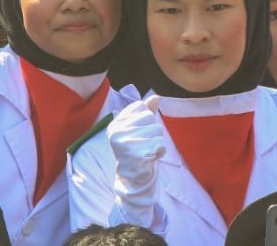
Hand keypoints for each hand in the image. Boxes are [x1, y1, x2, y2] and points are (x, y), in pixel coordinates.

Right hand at [109, 95, 168, 226]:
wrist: (133, 178)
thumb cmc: (137, 150)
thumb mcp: (138, 129)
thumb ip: (146, 111)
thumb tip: (156, 96)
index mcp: (115, 123)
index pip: (140, 106)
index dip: (146, 120)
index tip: (138, 134)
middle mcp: (117, 132)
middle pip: (150, 118)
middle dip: (153, 132)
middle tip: (143, 145)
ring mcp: (125, 143)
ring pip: (157, 130)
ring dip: (157, 142)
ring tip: (146, 151)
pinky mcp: (136, 154)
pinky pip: (160, 143)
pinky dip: (161, 151)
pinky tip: (151, 158)